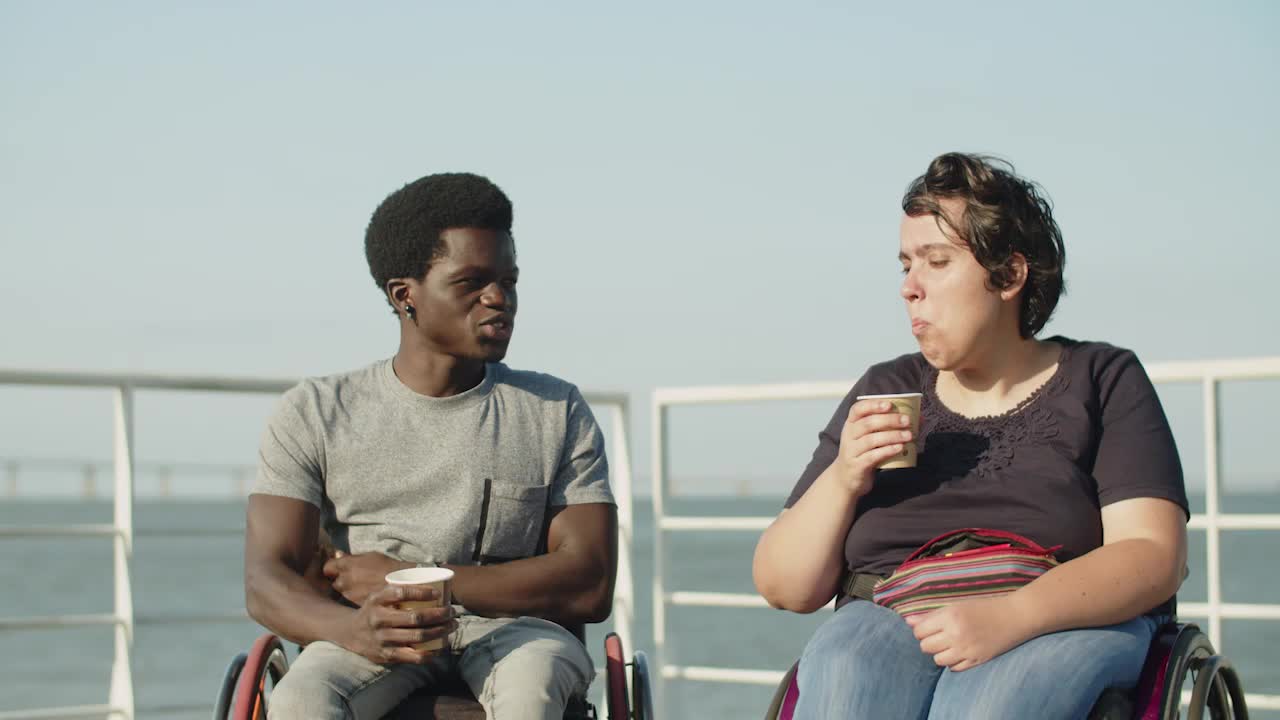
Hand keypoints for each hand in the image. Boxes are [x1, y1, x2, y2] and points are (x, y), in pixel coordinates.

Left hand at [324, 552, 413, 606]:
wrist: (402, 584)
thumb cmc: (388, 567)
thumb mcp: (371, 556)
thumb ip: (352, 557)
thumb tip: (337, 554)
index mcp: (347, 565)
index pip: (327, 567)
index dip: (332, 569)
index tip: (338, 569)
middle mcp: (345, 580)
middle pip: (334, 582)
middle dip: (341, 581)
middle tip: (353, 580)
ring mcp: (350, 594)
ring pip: (342, 593)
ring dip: (348, 591)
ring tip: (362, 588)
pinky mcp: (356, 605)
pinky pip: (351, 601)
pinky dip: (356, 598)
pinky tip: (366, 595)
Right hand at [339, 583, 456, 664]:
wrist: (351, 633)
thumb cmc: (375, 610)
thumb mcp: (379, 596)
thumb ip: (399, 589)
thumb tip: (434, 581)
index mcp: (377, 601)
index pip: (401, 593)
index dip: (421, 592)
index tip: (438, 592)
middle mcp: (379, 619)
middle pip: (415, 618)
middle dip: (439, 615)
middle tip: (452, 611)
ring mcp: (383, 639)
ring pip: (417, 636)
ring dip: (440, 631)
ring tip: (452, 626)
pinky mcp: (387, 655)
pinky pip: (412, 656)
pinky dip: (429, 653)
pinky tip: (440, 647)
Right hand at [832, 399, 914, 496]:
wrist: (847, 479)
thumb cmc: (863, 453)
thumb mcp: (870, 437)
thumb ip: (888, 426)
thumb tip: (919, 418)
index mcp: (851, 424)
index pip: (858, 409)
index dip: (873, 405)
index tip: (889, 404)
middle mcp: (849, 435)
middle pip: (868, 423)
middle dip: (889, 420)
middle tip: (907, 421)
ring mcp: (851, 451)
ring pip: (871, 440)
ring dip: (892, 436)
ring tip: (909, 435)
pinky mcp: (857, 465)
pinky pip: (873, 456)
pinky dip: (888, 451)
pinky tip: (900, 448)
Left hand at [905, 596, 1032, 671]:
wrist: (1015, 616)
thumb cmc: (985, 608)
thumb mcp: (957, 606)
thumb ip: (931, 615)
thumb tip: (908, 621)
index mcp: (950, 616)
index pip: (919, 631)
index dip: (921, 630)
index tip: (929, 628)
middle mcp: (956, 634)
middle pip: (925, 646)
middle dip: (929, 642)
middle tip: (939, 636)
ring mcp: (967, 650)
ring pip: (937, 660)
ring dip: (940, 653)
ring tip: (950, 645)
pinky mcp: (977, 661)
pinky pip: (953, 668)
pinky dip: (953, 662)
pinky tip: (960, 653)